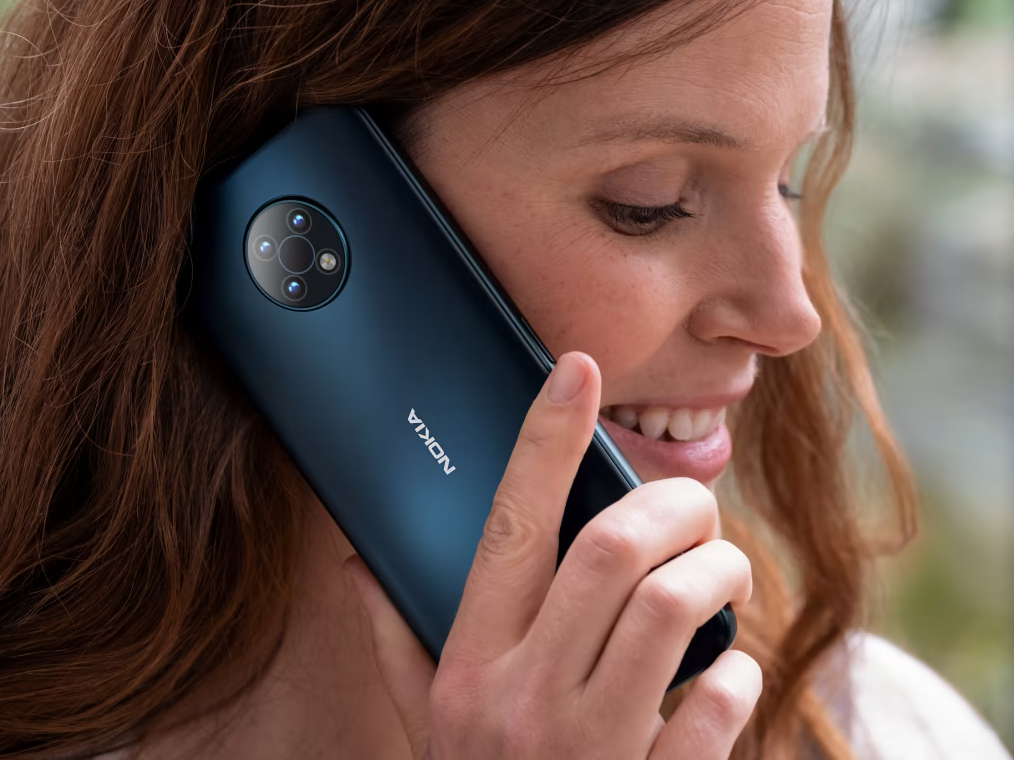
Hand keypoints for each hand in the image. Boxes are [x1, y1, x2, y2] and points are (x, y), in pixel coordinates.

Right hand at [342, 351, 759, 758]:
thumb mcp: (427, 725)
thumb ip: (392, 640)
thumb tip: (356, 563)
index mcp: (471, 665)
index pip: (510, 524)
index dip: (544, 438)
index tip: (576, 371)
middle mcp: (526, 697)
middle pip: (613, 550)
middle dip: (673, 505)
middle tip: (694, 506)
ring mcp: (594, 746)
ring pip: (677, 605)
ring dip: (720, 568)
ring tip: (723, 568)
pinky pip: (720, 701)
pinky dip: (737, 670)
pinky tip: (724, 671)